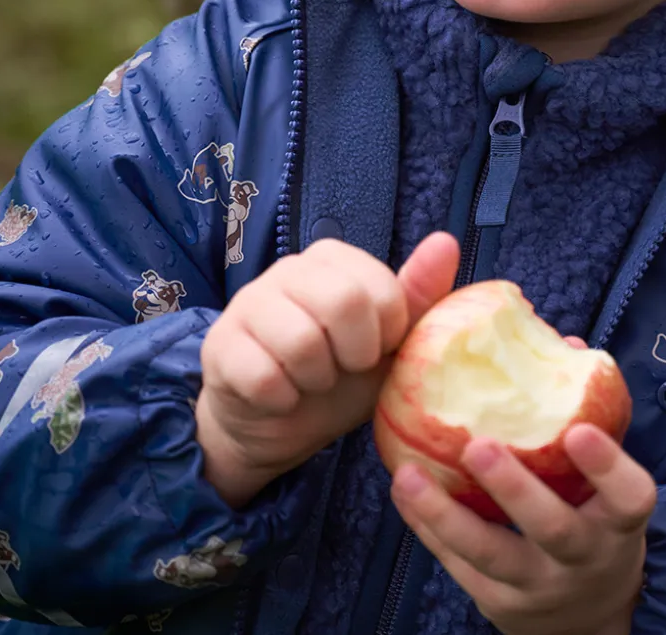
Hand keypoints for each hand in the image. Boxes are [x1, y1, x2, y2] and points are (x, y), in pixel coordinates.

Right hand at [197, 231, 458, 506]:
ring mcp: (248, 303)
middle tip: (344, 368)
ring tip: (311, 381)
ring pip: (301, 341)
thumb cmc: (341, 376)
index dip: (387, 334)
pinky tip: (279, 396)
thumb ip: (419, 295)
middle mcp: (287, 268)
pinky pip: (263, 376)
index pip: (381, 288)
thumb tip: (446, 241)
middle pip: (343, 303)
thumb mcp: (389, 343)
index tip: (376, 350)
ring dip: (317, 380)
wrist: (278, 425)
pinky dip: (282, 400)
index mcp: (332, 259)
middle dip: (354, 353)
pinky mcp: (219, 345)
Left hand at [390, 399, 655, 634]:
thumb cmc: (594, 513)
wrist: (588, 612)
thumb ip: (589, 413)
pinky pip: (458, 565)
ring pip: (491, 553)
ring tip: (409, 476)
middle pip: (552, 527)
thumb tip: (562, 341)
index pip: (629, 496)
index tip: (579, 429)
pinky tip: (403, 491)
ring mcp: (539, 584)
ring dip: (446, 514)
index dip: (607, 466)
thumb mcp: (608, 480)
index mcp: (618, 521)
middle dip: (514, 489)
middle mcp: (583, 556)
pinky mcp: (498, 601)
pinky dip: (428, 527)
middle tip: (477, 445)